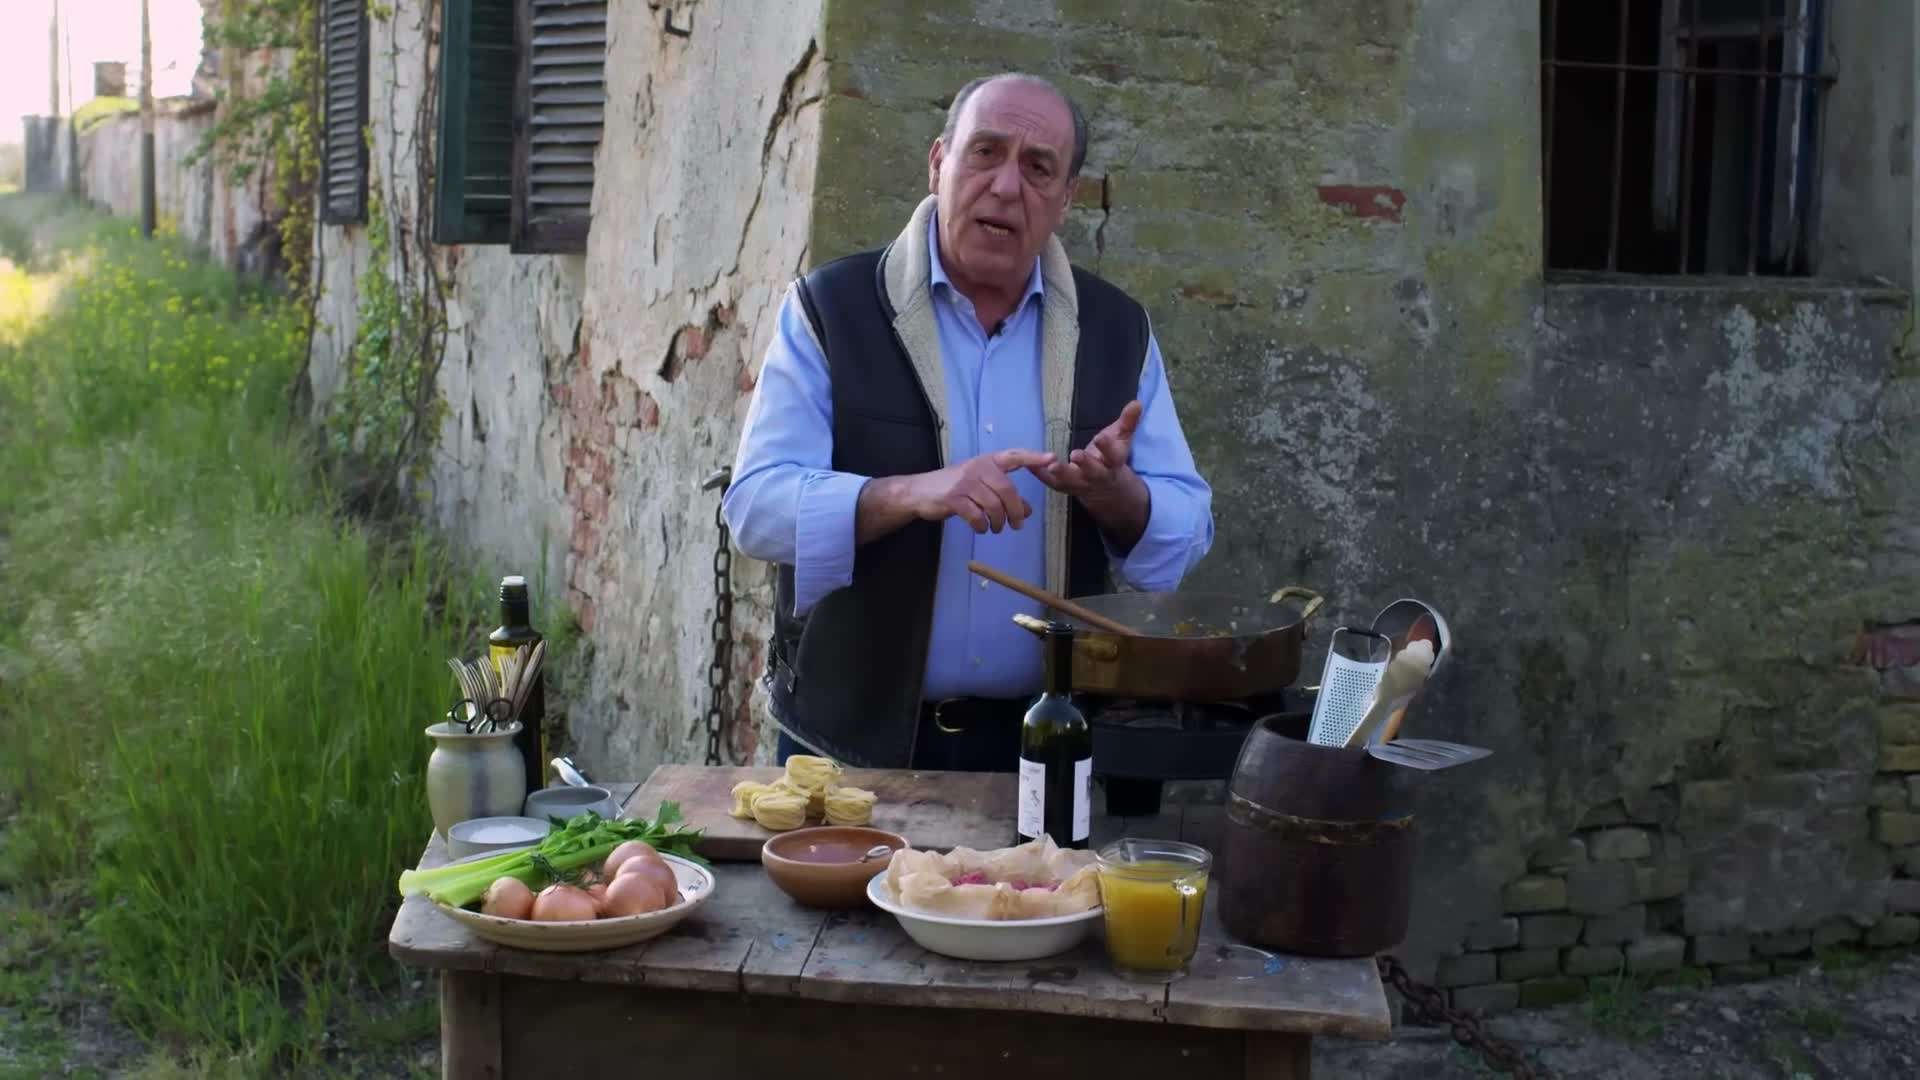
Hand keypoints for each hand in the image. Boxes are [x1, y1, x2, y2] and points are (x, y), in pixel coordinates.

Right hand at [909, 448, 1056, 533]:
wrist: (920, 492)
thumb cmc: (955, 488)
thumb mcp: (981, 486)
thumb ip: (1004, 495)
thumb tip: (1028, 512)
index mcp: (988, 461)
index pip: (1014, 456)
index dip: (1033, 458)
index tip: (1052, 459)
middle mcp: (978, 468)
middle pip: (1007, 490)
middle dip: (1015, 511)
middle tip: (1017, 525)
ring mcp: (965, 482)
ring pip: (993, 505)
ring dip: (998, 522)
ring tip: (995, 528)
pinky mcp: (953, 498)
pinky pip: (976, 516)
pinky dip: (981, 526)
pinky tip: (980, 528)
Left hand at [1032, 401, 1142, 501]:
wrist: (1106, 490)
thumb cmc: (1111, 458)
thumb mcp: (1121, 440)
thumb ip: (1128, 422)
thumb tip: (1136, 402)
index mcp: (1113, 463)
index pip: (1114, 456)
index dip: (1108, 447)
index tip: (1102, 437)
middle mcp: (1096, 476)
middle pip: (1092, 472)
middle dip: (1085, 464)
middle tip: (1076, 455)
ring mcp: (1079, 484)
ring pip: (1069, 481)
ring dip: (1060, 473)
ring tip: (1050, 464)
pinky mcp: (1063, 487)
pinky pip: (1049, 482)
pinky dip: (1038, 473)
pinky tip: (1028, 462)